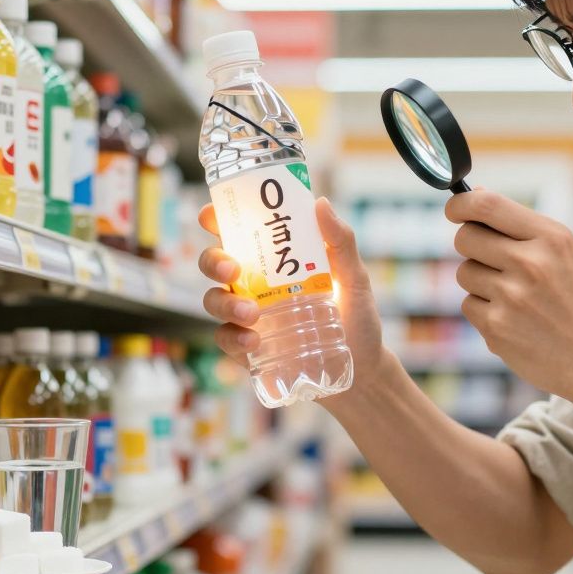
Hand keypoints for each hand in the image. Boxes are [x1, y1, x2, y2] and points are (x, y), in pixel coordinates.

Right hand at [197, 197, 387, 389]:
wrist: (362, 370)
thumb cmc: (357, 317)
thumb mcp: (355, 277)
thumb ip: (341, 242)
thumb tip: (320, 203)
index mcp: (275, 258)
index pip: (237, 231)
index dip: (217, 218)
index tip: (210, 216)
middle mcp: (254, 283)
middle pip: (214, 263)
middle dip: (214, 261)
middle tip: (232, 270)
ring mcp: (247, 316)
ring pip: (213, 300)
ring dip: (225, 303)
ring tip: (252, 314)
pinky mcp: (246, 348)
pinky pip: (225, 338)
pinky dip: (233, 338)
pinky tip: (253, 341)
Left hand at [445, 190, 572, 402]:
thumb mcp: (568, 255)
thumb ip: (522, 226)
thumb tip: (475, 194)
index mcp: (552, 239)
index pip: (488, 205)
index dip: (460, 203)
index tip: (454, 208)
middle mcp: (530, 263)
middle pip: (466, 237)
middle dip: (469, 244)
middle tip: (489, 258)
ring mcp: (511, 297)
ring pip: (464, 272)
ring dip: (479, 281)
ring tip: (514, 296)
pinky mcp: (496, 327)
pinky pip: (469, 304)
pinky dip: (484, 311)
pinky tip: (514, 320)